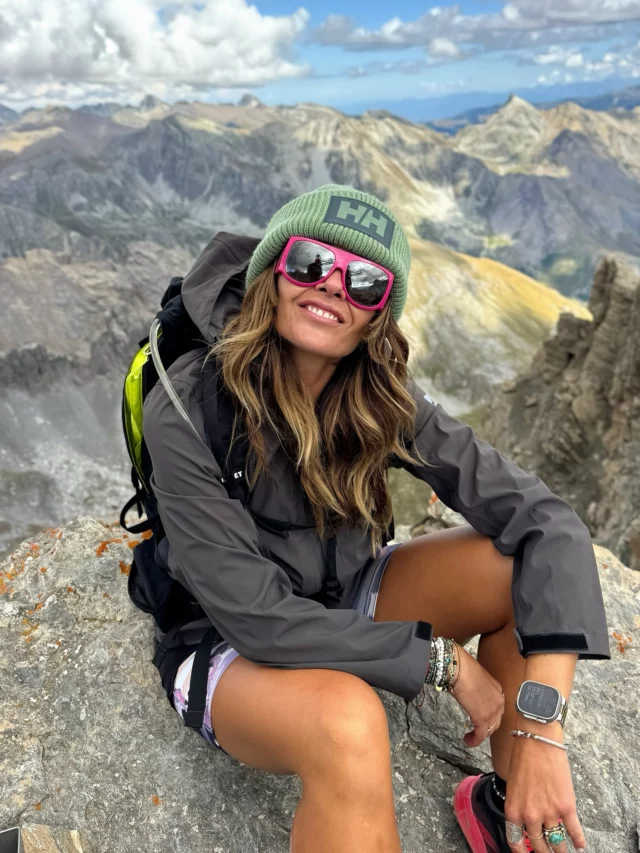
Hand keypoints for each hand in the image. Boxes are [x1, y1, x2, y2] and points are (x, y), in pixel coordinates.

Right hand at [449, 645, 504, 746]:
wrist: (460, 669)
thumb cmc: (464, 668)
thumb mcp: (476, 678)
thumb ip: (477, 688)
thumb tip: (469, 693)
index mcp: (498, 690)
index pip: (497, 709)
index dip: (490, 717)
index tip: (481, 719)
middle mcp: (499, 702)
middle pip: (496, 721)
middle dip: (487, 727)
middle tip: (476, 730)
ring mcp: (492, 711)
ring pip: (489, 730)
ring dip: (480, 735)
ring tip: (470, 737)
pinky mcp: (482, 719)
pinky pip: (481, 735)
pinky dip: (474, 740)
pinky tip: (468, 741)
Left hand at [505, 725, 585, 852]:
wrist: (536, 739)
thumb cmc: (522, 757)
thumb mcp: (513, 785)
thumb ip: (518, 805)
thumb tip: (525, 820)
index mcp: (513, 810)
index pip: (515, 843)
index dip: (522, 852)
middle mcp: (530, 816)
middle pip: (538, 846)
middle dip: (544, 852)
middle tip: (547, 852)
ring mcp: (549, 813)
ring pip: (557, 843)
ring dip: (560, 850)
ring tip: (563, 852)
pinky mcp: (566, 806)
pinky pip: (574, 831)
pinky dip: (578, 840)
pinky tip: (580, 846)